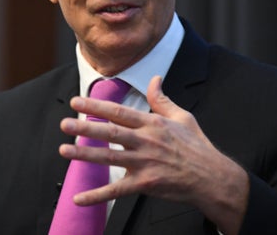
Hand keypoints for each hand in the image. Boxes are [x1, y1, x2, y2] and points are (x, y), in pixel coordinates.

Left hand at [58, 76, 247, 234]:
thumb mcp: (182, 117)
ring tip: (64, 150)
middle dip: (86, 128)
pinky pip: (116, 191)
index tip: (76, 102)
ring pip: (110, 158)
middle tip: (64, 124)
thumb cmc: (197, 146)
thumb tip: (154, 79)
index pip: (119, 112)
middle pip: (111, 133)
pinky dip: (96, 195)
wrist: (212, 178)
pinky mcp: (145, 184)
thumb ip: (162, 99)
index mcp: (152, 124)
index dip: (97, 106)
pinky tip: (78, 198)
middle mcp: (146, 142)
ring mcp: (145, 164)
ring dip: (85, 155)